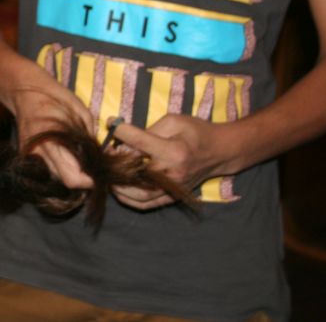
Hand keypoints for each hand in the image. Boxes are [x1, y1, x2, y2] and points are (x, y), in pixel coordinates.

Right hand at [10, 83, 95, 189]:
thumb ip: (90, 137)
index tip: (99, 173)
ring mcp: (30, 156)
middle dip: (81, 179)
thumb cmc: (55, 97)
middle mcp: (38, 153)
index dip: (88, 180)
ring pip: (56, 178)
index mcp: (51, 141)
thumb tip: (101, 157)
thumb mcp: (81, 112)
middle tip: (93, 168)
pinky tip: (66, 155)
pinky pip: (48, 169)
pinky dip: (59, 167)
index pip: (72, 177)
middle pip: (65, 182)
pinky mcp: (27, 155)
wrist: (25, 91)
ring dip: (70, 174)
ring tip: (80, 160)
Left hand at [110, 114, 226, 209]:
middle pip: (133, 172)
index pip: (138, 141)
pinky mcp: (171, 198)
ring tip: (108, 172)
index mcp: (173, 151)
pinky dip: (128, 199)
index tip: (111, 123)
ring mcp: (172, 189)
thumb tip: (124, 139)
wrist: (220, 152)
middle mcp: (172, 173)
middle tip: (105, 153)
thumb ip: (148, 130)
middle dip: (115, 162)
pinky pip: (145, 204)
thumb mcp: (174, 121)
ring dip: (117, 185)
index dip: (120, 131)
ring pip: (136, 194)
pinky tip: (118, 188)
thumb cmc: (196, 132)